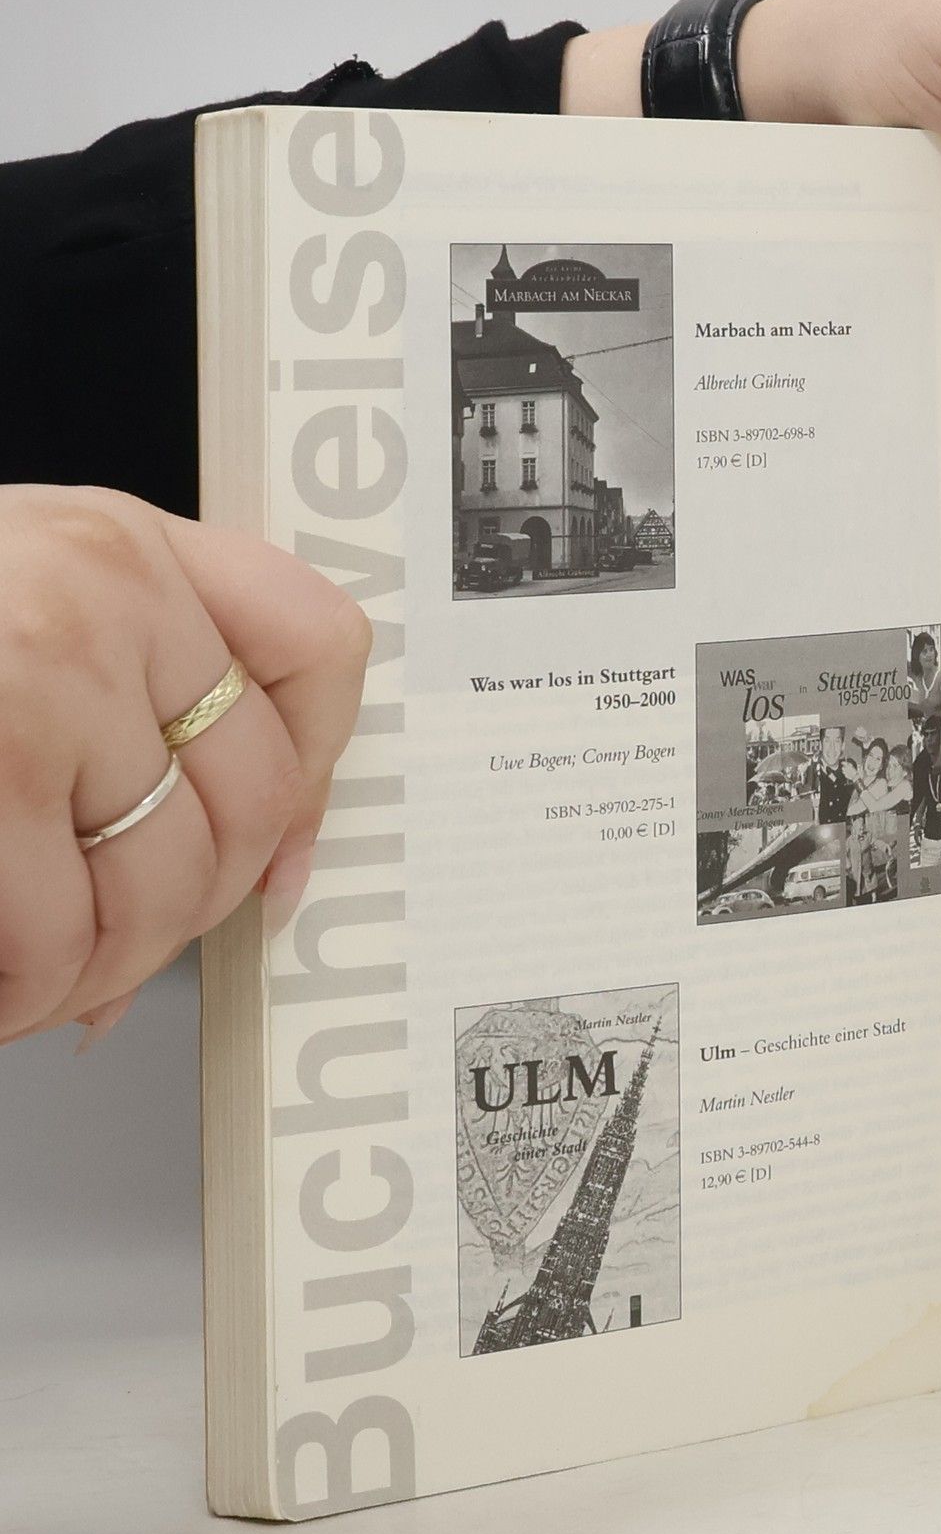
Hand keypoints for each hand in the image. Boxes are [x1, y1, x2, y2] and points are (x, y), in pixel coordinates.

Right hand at [0, 486, 372, 1046]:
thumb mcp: (13, 611)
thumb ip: (132, 687)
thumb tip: (263, 856)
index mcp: (122, 540)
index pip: (318, 645)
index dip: (318, 774)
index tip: (280, 857)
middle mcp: (103, 586)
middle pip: (256, 795)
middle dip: (190, 912)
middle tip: (117, 956)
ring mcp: (46, 669)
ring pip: (166, 880)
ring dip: (104, 970)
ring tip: (41, 988)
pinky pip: (58, 930)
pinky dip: (27, 993)